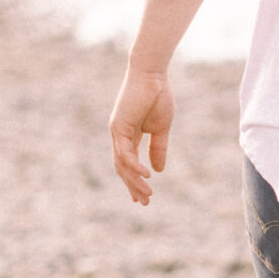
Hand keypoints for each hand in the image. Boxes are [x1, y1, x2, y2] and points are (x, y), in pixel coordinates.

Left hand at [109, 61, 174, 204]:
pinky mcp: (119, 127)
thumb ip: (159, 148)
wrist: (152, 75)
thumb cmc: (158, 96)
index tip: (143, 196)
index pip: (128, 164)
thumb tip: (158, 170)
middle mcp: (119, 136)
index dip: (135, 180)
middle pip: (122, 168)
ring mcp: (117, 132)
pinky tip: (146, 175)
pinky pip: (124, 152)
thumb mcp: (161, 128)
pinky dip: (134, 165)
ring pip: (122, 164)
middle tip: (143, 202)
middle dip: (133, 186)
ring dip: (134, 181)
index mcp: (129, 136)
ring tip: (147, 194)